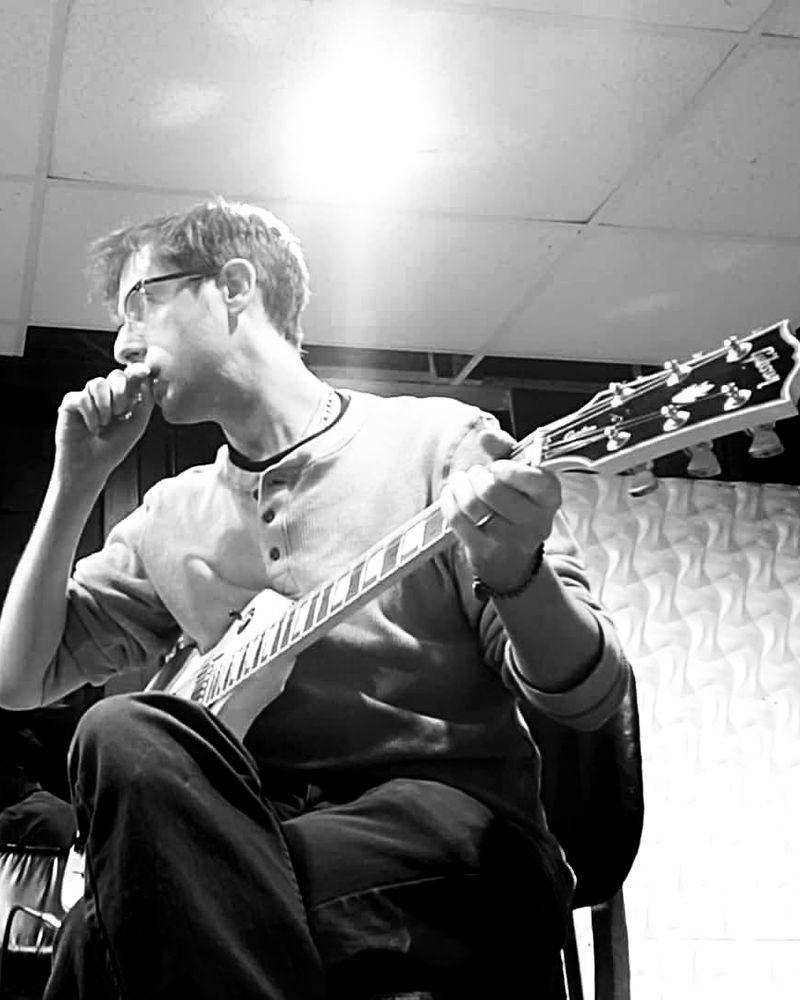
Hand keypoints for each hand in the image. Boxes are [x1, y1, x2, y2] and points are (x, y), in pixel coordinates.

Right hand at [54, 363, 154, 487]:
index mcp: (122, 398)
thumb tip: (147, 377)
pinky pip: (82, 397)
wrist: (90, 466)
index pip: (130, 378)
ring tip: (105, 424)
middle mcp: (105, 395)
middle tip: (121, 413)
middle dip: (121, 392)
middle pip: (115, 376)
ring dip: (105, 405)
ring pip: (97, 383)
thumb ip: (145, 401)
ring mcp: (87, 397)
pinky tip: (91, 428)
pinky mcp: (70, 403)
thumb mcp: (137, 424)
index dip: (137, 371)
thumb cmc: (114, 448)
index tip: (145, 370)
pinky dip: (90, 414)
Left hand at [440, 426, 560, 590]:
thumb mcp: (518, 472)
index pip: (535, 481)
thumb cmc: (515, 502)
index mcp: (549, 497)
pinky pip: (457, 519)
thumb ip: (505, 448)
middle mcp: (535, 522)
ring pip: (472, 505)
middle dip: (478, 475)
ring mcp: (509, 540)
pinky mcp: (484, 552)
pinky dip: (449, 502)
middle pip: (493, 491)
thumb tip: (486, 435)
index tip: (498, 466)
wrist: (511, 553)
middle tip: (477, 473)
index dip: (510, 470)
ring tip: (463, 482)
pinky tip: (453, 495)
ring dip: (461, 486)